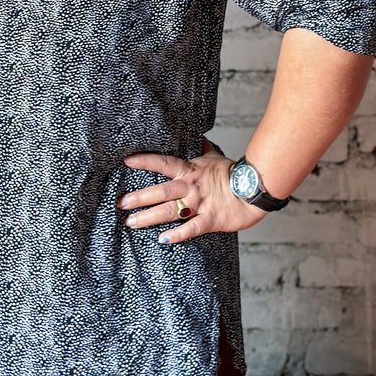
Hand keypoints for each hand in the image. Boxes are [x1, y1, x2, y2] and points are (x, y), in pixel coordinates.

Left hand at [117, 138, 267, 243]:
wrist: (254, 189)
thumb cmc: (233, 173)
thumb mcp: (214, 157)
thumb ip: (202, 148)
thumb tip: (197, 135)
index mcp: (191, 171)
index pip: (164, 163)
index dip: (145, 161)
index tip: (127, 161)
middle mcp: (191, 187)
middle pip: (161, 191)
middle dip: (139, 197)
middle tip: (121, 203)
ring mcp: (200, 204)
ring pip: (170, 211)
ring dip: (149, 217)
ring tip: (131, 222)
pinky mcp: (210, 220)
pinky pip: (190, 229)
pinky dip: (176, 234)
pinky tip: (162, 239)